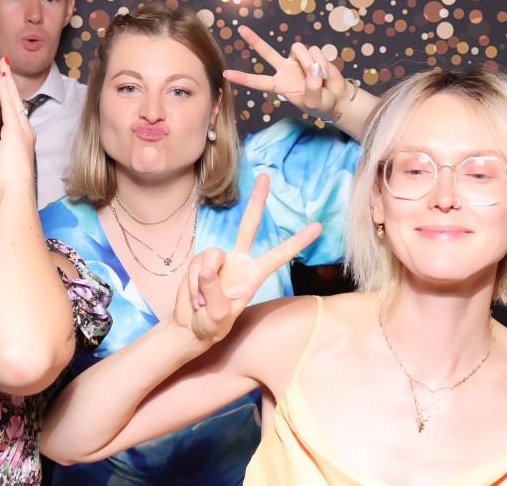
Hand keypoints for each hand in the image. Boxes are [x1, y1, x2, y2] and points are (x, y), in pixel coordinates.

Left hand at [0, 58, 36, 199]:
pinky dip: (5, 88)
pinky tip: (2, 75)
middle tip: (5, 65)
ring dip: (7, 81)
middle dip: (10, 84)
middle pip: (16, 102)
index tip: (5, 87)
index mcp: (22, 141)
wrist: (17, 191)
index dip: (10, 99)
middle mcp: (25, 132)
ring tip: (3, 65)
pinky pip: (8, 103)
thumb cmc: (9, 187)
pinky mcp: (14, 129)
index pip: (14, 114)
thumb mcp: (3, 168)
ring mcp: (21, 129)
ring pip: (13, 99)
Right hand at [172, 174, 320, 344]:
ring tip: (202, 303)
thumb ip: (214, 288)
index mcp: (253, 275)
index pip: (279, 255)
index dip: (298, 242)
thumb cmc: (211, 326)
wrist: (189, 328)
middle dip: (257, 201)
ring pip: (211, 256)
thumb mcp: (217, 315)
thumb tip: (209, 264)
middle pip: (248, 225)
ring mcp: (218, 260)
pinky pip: (195, 265)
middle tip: (265, 176)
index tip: (318, 227)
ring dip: (202, 284)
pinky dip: (192, 285)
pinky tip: (195, 298)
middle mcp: (238, 262)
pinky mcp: (199, 261)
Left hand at [223, 26, 349, 119]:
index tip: (226, 73)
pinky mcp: (311, 54)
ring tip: (320, 78)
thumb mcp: (313, 102)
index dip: (243, 78)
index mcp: (279, 85)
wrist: (336, 97)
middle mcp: (285, 70)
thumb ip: (311, 88)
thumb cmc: (320, 103)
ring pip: (298, 50)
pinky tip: (325, 73)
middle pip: (266, 52)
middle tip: (240, 29)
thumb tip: (312, 67)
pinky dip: (321, 62)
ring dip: (310, 63)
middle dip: (254, 40)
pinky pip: (314, 51)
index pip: (258, 81)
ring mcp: (297, 60)